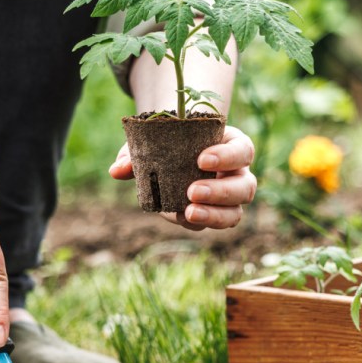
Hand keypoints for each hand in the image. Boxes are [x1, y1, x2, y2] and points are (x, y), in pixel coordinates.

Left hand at [109, 125, 256, 229]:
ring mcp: (230, 198)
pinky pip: (213, 224)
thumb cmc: (171, 140)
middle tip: (192, 191)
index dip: (227, 157)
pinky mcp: (216, 215)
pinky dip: (196, 223)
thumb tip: (117, 170)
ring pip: (235, 213)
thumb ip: (136, 152)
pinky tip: (178, 216)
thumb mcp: (155, 138)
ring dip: (214, 215)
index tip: (201, 160)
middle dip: (221, 192)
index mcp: (233, 146)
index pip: (243, 150)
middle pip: (245, 187)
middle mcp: (238, 174)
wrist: (173, 151)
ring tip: (188, 212)